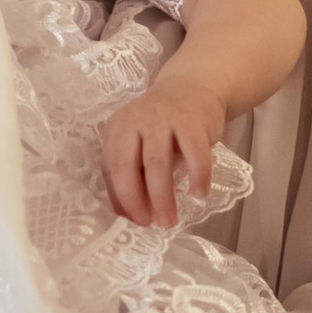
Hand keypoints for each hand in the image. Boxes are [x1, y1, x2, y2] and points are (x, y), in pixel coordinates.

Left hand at [102, 76, 226, 227]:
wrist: (193, 88)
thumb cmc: (162, 126)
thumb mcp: (140, 144)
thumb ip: (132, 174)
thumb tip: (129, 215)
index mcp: (117, 128)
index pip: (112, 168)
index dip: (121, 198)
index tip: (134, 221)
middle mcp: (135, 120)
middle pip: (128, 166)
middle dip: (137, 200)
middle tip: (150, 224)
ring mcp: (163, 118)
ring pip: (157, 163)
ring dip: (163, 196)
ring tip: (170, 220)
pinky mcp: (191, 121)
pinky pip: (194, 153)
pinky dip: (198, 176)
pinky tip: (199, 194)